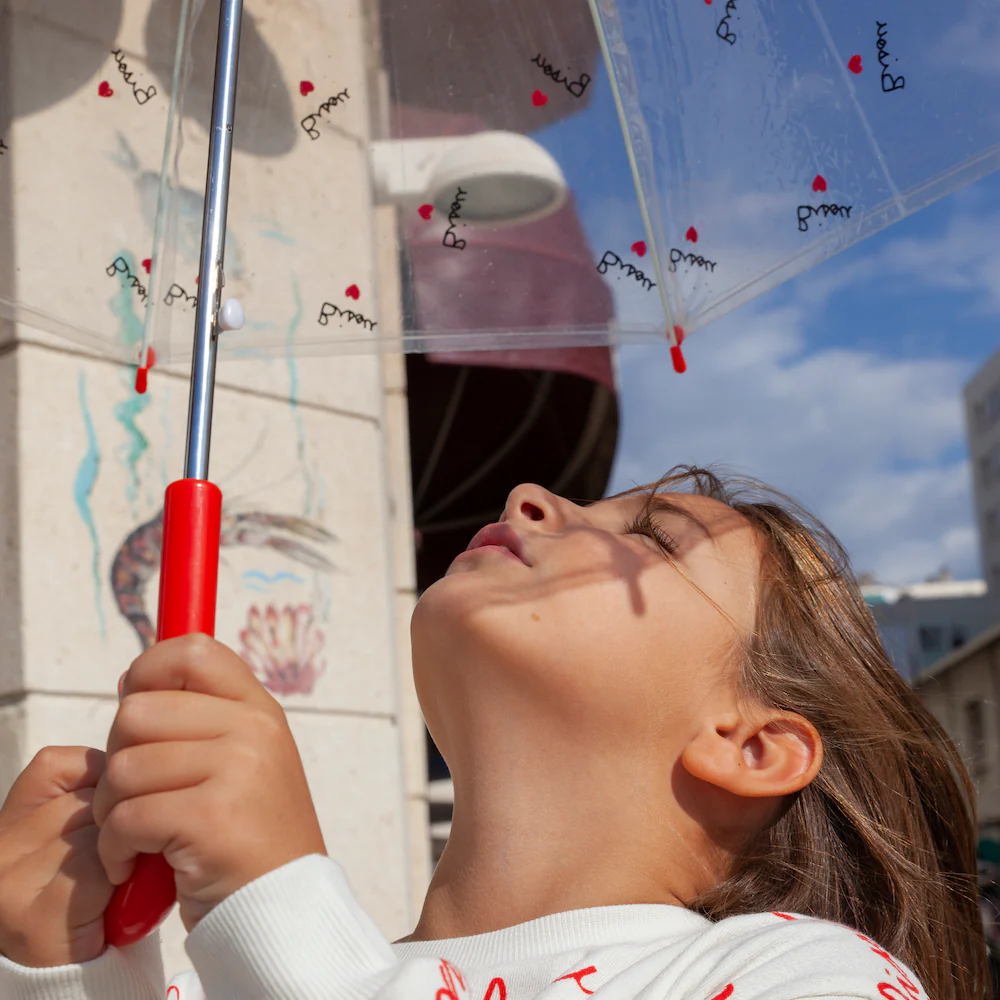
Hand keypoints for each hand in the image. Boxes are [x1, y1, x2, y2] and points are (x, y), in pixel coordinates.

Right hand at [0, 746, 112, 966]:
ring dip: (123, 854)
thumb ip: (93, 797)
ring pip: (95, 833)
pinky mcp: (30, 916)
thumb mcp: (82, 833)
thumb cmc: (94, 892)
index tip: (114, 815)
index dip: (101, 783)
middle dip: (120, 823)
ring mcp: (8, 882)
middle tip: (123, 856)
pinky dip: (118, 884)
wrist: (78, 970)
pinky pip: (96, 872)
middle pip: (87, 799)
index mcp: (9, 819)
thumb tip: (136, 762)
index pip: (59, 764)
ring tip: (118, 880)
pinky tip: (112, 902)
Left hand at [93, 634, 325, 930]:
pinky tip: (136, 862)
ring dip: (111, 811)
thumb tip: (129, 683)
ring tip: (136, 836)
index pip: (193, 650)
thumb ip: (199, 719)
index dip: (147, 671)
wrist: (283, 909)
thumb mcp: (243, 761)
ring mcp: (238, 770)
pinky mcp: (212, 818)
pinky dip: (116, 848)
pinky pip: (126, 816)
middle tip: (137, 796)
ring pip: (123, 768)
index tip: (135, 710)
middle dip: (118, 758)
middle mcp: (254, 730)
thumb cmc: (248, 836)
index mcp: (259, 710)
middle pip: (138, 712)